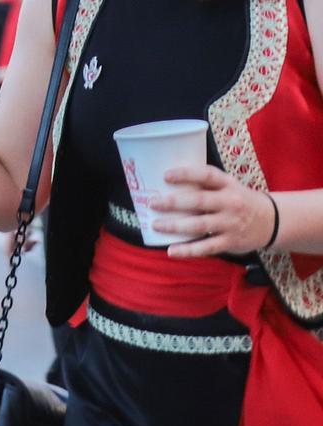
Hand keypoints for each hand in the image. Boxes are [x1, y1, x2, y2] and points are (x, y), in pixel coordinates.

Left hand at [150, 164, 278, 256]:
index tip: (165, 175)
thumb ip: (205, 185)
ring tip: (156, 225)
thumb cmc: (239, 200)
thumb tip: (165, 181)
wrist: (272, 221)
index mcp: (228, 184)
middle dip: (174, 202)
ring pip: (200, 225)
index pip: (207, 175)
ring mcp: (231, 223)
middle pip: (199, 201)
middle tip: (153, 203)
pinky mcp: (231, 242)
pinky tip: (171, 251)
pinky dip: (188, 251)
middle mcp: (230, 203)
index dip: (186, 174)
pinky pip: (206, 248)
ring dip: (175, 226)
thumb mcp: (229, 186)